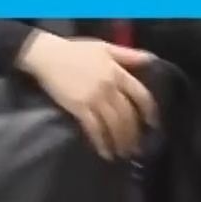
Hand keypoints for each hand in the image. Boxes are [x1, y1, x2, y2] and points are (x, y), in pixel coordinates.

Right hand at [16, 30, 159, 160]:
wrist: (46, 55)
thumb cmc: (76, 51)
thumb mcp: (105, 47)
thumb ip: (129, 55)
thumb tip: (152, 60)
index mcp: (118, 73)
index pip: (141, 95)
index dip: (150, 112)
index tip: (154, 124)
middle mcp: (109, 87)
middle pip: (128, 115)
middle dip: (134, 134)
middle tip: (137, 147)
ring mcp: (94, 98)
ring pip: (114, 125)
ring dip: (121, 142)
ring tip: (124, 153)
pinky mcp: (79, 107)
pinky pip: (95, 129)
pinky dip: (102, 143)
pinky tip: (106, 153)